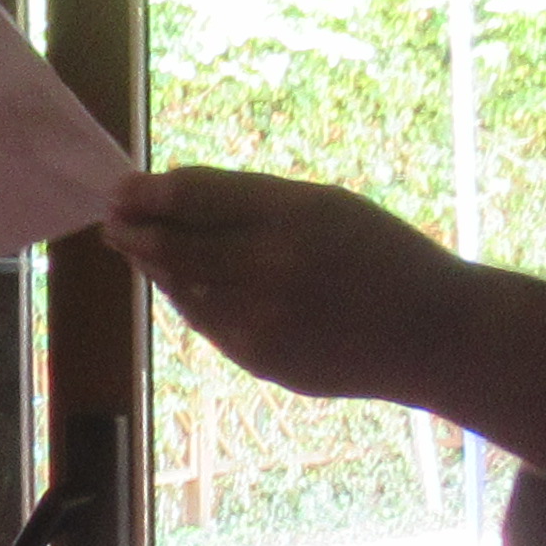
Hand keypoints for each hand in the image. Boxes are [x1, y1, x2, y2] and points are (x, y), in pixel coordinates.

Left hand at [102, 169, 473, 403]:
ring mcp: (263, 318)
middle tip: (111, 219)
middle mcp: (273, 266)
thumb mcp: (327, 206)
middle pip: (174, 244)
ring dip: (151, 265)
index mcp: (294, 213)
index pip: (196, 196)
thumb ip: (253, 200)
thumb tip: (172, 191)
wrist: (434, 335)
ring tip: (133, 246)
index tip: (122, 187)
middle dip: (133, 230)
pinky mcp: (259, 358)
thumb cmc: (380, 256)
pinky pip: (204, 321)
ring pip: (181, 286)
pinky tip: (175, 283)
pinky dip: (183, 298)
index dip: (149, 191)